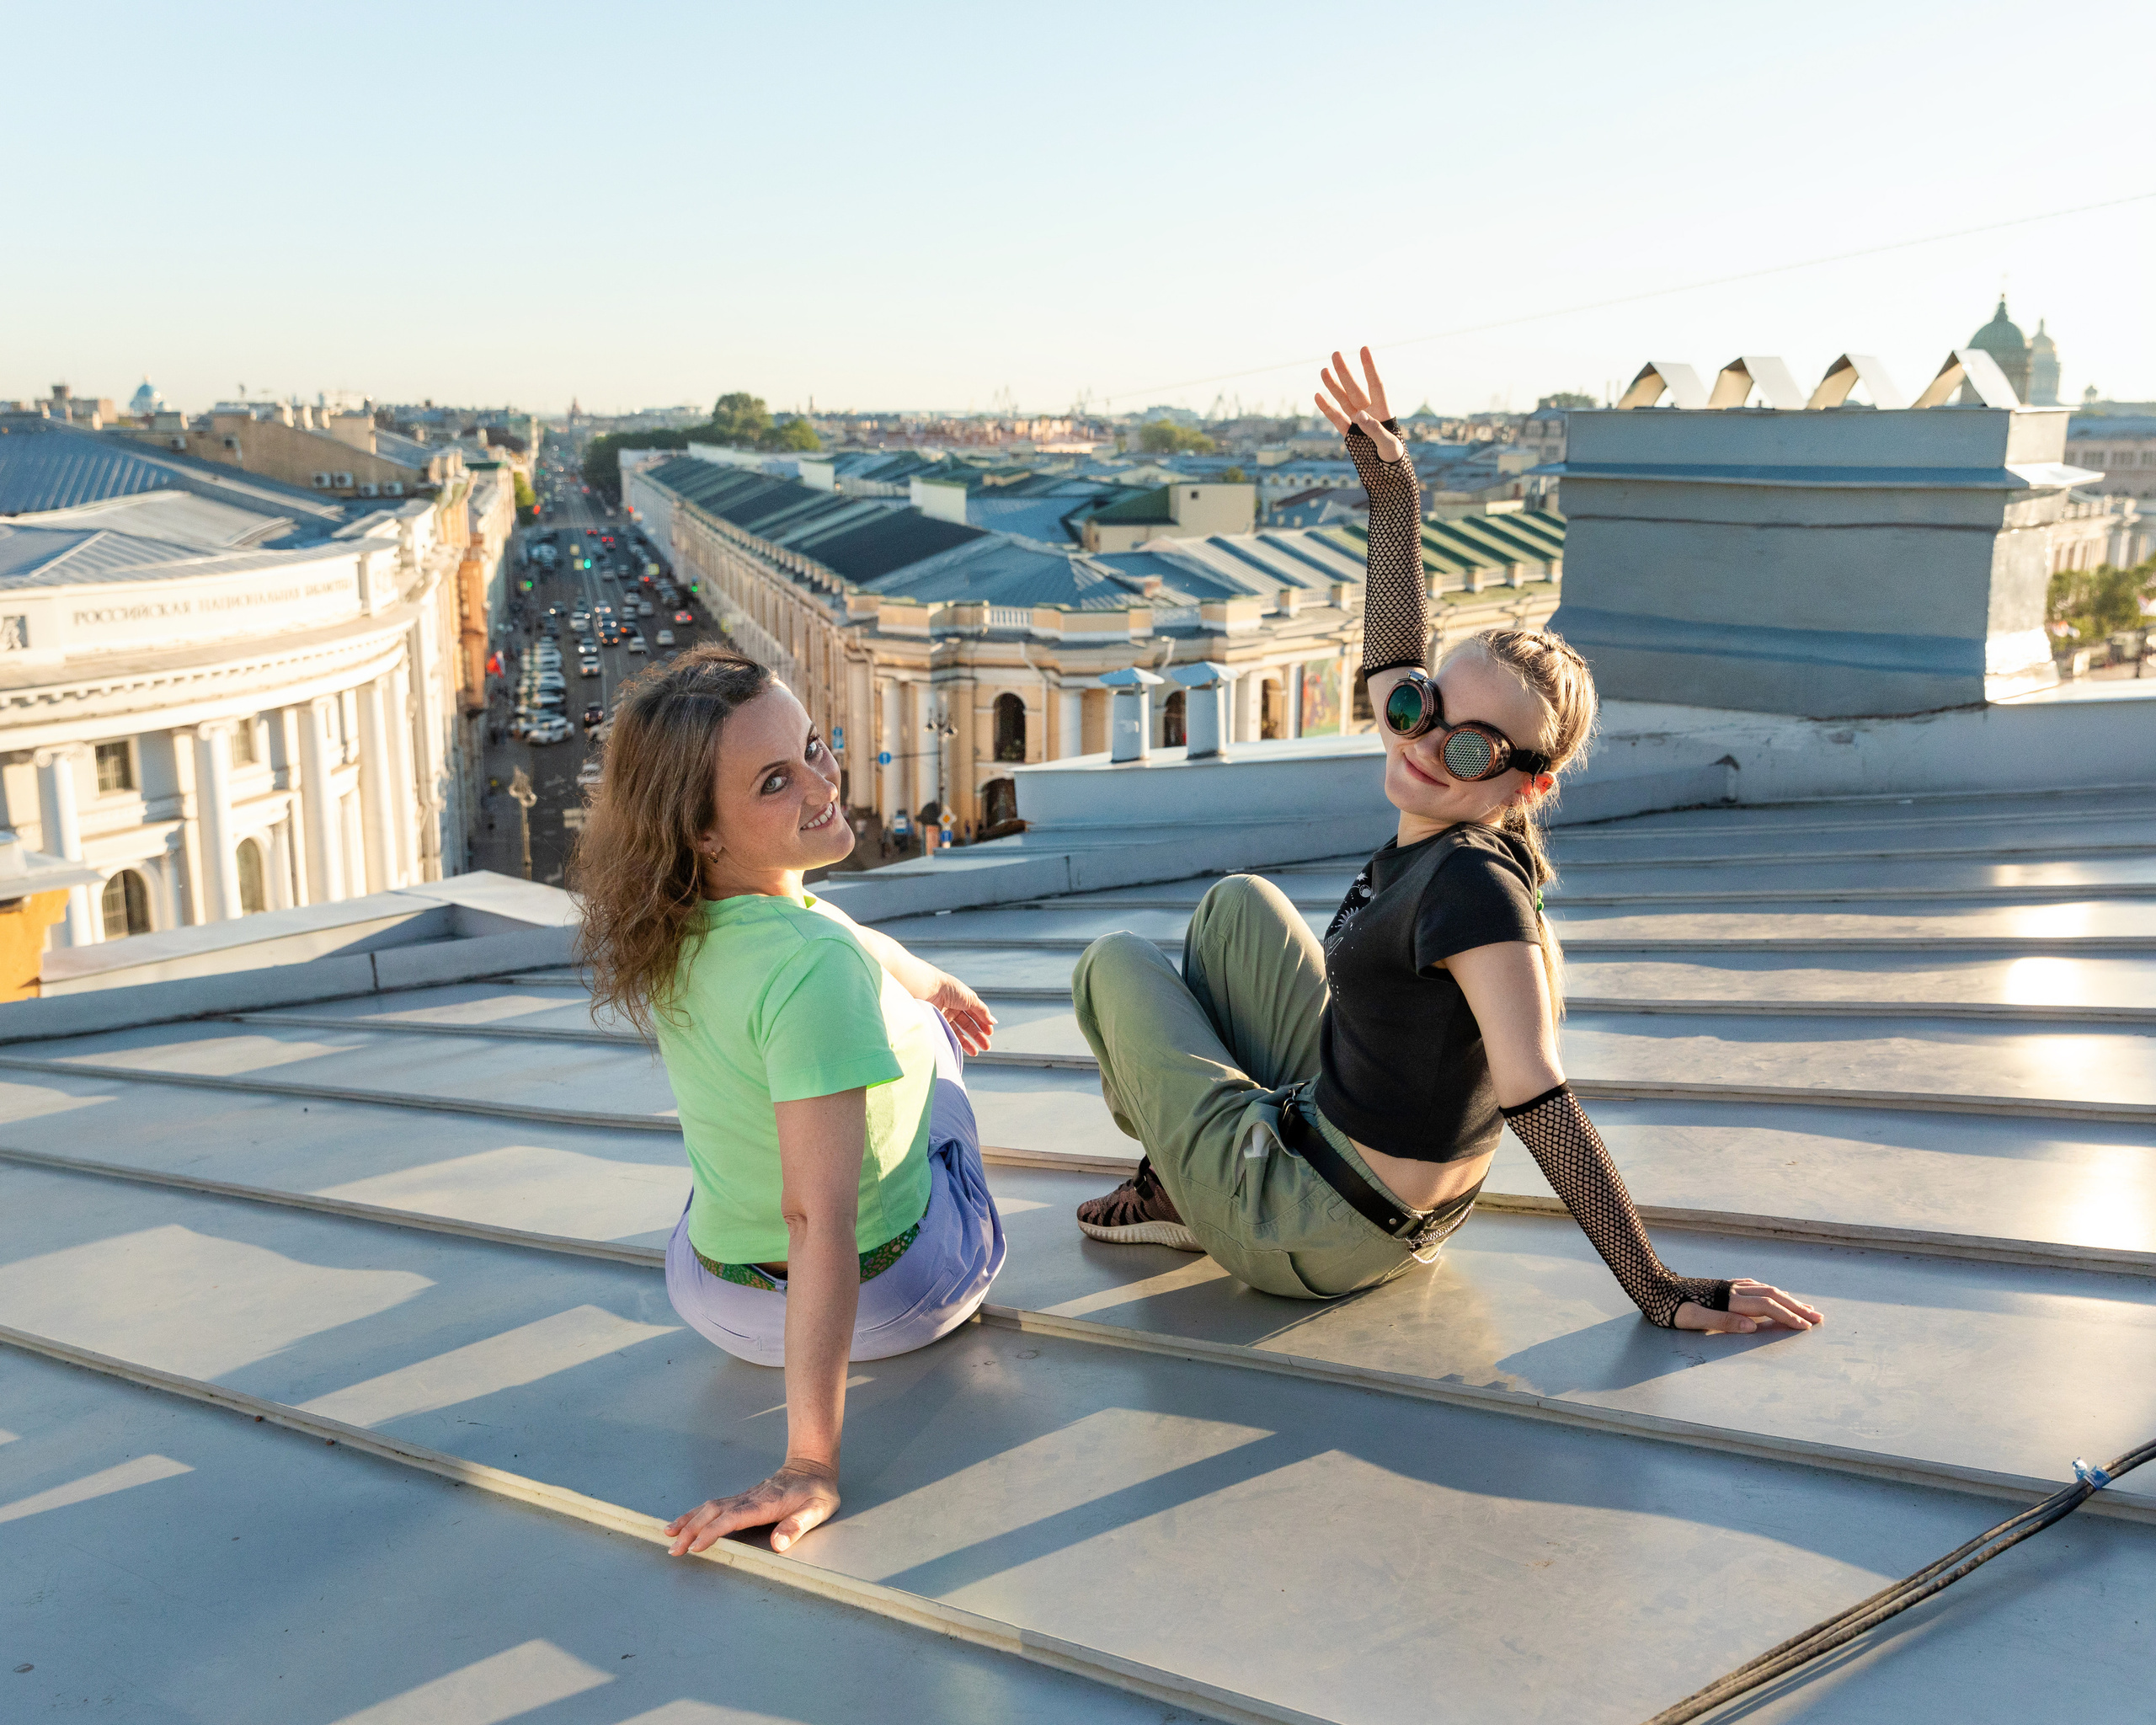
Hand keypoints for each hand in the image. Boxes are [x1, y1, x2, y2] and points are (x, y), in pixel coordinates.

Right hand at [665, 1461, 839, 1556]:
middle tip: (674, 1550)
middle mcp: (749, 1499)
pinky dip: (695, 1514)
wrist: (814, 1466)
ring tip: (669, 1535)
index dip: (713, 1532)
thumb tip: (778, 1544)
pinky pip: (714, 1506)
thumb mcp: (817, 1511)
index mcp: (765, 1504)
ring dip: (688, 1520)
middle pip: (713, 1512)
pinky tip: (685, 1522)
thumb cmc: (817, 1492)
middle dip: (691, 1530)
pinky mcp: (742, 1498)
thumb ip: (798, 1526)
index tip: (696, 1547)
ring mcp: (744, 1497)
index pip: (732, 1519)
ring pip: (709, 1506)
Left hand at [920, 969, 995, 1054]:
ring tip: (976, 1052)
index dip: (983, 1023)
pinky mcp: (936, 1022)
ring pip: (959, 1032)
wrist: (927, 989)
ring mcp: (944, 1016)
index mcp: (963, 999)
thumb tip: (993, 1022)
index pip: (975, 1014)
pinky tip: (963, 1048)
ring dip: (968, 1042)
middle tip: (986, 1046)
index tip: (990, 1033)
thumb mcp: (971, 999)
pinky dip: (956, 1042)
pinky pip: (948, 1034)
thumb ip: (983, 1011)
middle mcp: (954, 1008)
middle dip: (978, 1035)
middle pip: (968, 1024)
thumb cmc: (950, 989)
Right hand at [1314, 346, 1402, 461]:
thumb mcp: (1389, 446)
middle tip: (1335, 354)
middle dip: (1345, 372)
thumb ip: (1375, 430)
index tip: (1364, 349)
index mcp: (1384, 412)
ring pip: (1343, 400)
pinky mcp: (1348, 435)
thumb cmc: (1394, 461)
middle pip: (1355, 389)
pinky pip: (1336, 419)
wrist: (1388, 479)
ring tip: (1323, 370)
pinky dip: (1327, 409)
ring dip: (1333, 386)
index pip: (1376, 385)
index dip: (1369, 367)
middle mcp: (1369, 414)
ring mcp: (1357, 424)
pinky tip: (1318, 396)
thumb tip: (1358, 415)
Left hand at [1674, 1279, 1824, 1334]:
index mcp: (1730, 1301)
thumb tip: (1752, 1326)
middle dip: (1796, 1307)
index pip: (1767, 1308)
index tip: (1806, 1327)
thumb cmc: (1672, 1308)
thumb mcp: (1694, 1319)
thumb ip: (1723, 1322)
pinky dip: (1770, 1290)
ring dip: (1787, 1298)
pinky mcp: (1723, 1284)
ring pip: (1766, 1289)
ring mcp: (1729, 1285)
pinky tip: (1774, 1293)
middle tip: (1818, 1317)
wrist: (1654, 1287)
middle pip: (1773, 1296)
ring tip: (1804, 1307)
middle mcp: (1733, 1290)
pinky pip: (1755, 1285)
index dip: (1788, 1317)